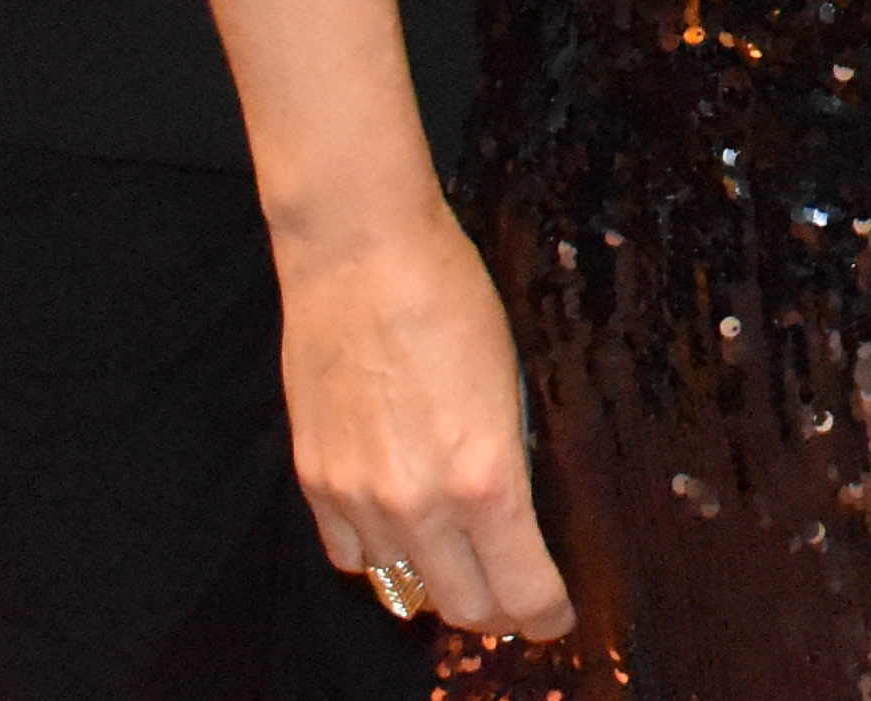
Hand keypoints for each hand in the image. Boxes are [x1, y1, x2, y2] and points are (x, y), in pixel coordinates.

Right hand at [281, 208, 571, 637]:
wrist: (361, 253)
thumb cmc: (450, 298)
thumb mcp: (511, 385)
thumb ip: (505, 467)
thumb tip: (511, 520)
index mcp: (487, 479)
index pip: (522, 589)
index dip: (546, 613)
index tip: (556, 615)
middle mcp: (420, 504)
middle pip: (463, 607)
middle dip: (498, 612)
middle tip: (513, 597)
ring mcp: (359, 498)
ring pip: (402, 587)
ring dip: (435, 582)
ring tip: (456, 563)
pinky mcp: (315, 480)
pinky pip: (349, 555)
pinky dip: (378, 553)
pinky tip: (396, 531)